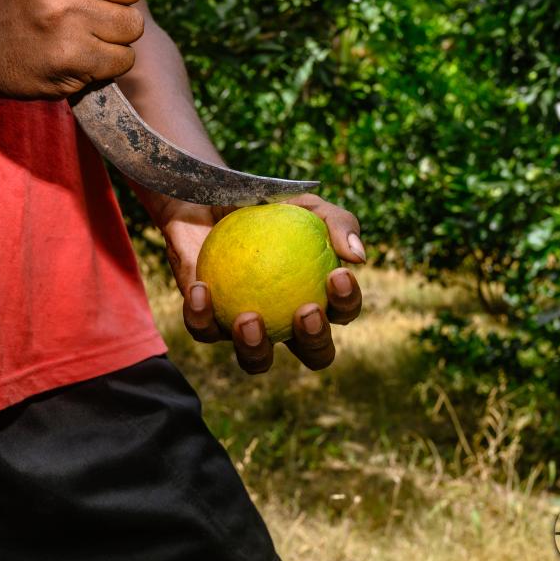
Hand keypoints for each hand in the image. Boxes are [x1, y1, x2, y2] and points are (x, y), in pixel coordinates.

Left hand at [155, 194, 364, 373]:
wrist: (207, 200)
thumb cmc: (263, 207)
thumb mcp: (303, 205)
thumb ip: (337, 223)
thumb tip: (357, 257)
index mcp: (314, 298)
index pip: (341, 313)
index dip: (346, 303)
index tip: (337, 275)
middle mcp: (284, 323)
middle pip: (312, 354)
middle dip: (315, 342)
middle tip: (305, 311)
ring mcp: (245, 329)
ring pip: (256, 360)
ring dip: (255, 347)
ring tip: (249, 318)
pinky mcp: (206, 322)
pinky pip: (204, 328)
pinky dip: (201, 313)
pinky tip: (202, 289)